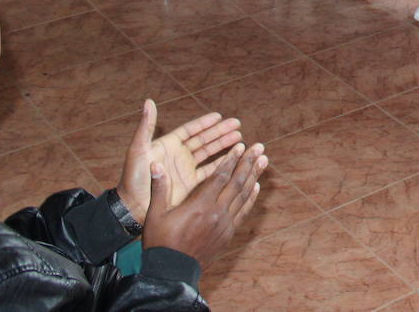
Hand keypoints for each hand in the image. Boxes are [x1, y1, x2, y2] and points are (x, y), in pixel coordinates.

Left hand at [115, 99, 242, 224]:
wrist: (134, 206)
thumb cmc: (133, 177)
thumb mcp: (138, 149)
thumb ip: (146, 126)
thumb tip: (149, 101)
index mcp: (169, 145)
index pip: (191, 130)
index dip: (205, 123)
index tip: (220, 116)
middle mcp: (179, 155)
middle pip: (204, 140)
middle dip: (220, 132)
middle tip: (237, 124)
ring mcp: (186, 169)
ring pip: (209, 154)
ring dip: (224, 146)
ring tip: (240, 138)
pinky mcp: (190, 184)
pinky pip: (209, 171)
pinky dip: (221, 164)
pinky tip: (233, 159)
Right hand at [141, 141, 266, 269]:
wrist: (172, 272)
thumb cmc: (161, 243)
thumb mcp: (155, 215)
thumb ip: (159, 188)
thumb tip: (155, 164)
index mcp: (199, 205)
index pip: (220, 177)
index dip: (231, 160)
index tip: (241, 146)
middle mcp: (216, 213)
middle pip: (236, 183)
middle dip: (248, 163)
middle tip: (260, 147)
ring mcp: (224, 224)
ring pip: (243, 195)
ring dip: (254, 177)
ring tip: (263, 161)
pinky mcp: (227, 234)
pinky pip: (243, 212)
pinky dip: (250, 198)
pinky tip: (256, 187)